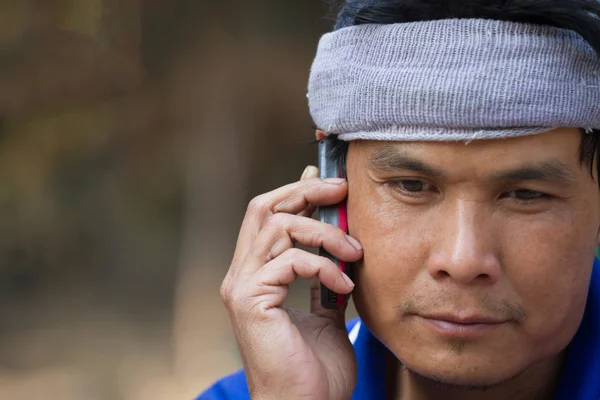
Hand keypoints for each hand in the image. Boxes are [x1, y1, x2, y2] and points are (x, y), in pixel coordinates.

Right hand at [220, 166, 362, 399]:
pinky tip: (345, 284)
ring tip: (354, 251)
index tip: (329, 182)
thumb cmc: (315, 368)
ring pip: (278, 226)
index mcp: (256, 275)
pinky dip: (324, 265)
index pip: (267, 215)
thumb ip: (326, 276)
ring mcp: (242, 286)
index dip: (295, 191)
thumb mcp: (327, 311)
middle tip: (342, 190)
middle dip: (305, 192)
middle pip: (264, 207)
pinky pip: (290, 260)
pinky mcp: (250, 300)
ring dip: (323, 232)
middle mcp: (241, 275)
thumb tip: (338, 243)